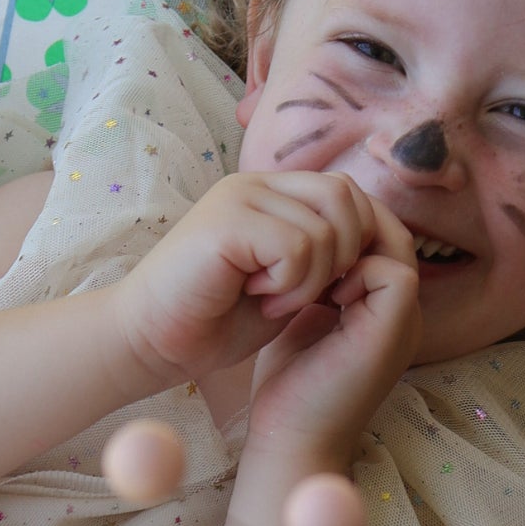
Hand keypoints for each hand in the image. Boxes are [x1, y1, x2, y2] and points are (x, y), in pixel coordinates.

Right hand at [113, 171, 408, 386]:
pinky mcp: (228, 221)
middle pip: (346, 196)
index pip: (348, 192)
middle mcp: (256, 184)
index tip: (328, 287)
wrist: (150, 341)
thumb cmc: (216, 319)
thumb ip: (321, 254)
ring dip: (311, 279)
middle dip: (343, 256)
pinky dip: (291, 284)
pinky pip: (297, 246)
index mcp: (271, 192)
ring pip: (325, 228)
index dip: (355, 241)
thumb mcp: (286, 281)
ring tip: (273, 298)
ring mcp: (240, 196)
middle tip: (306, 294)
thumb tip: (374, 242)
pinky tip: (258, 298)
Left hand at [245, 241, 421, 458]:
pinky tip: (322, 296)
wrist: (289, 437)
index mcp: (383, 305)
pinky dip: (356, 272)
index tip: (300, 247)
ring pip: (398, 243)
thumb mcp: (303, 315)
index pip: (380, 232)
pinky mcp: (394, 332)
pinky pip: (394, 275)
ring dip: (350, 246)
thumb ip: (315, 279)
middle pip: (392, 230)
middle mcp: (402, 310)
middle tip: (305, 245)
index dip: (344, 225)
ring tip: (312, 270)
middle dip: (347, 227)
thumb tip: (303, 238)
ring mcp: (405, 321)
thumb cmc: (289, 384)